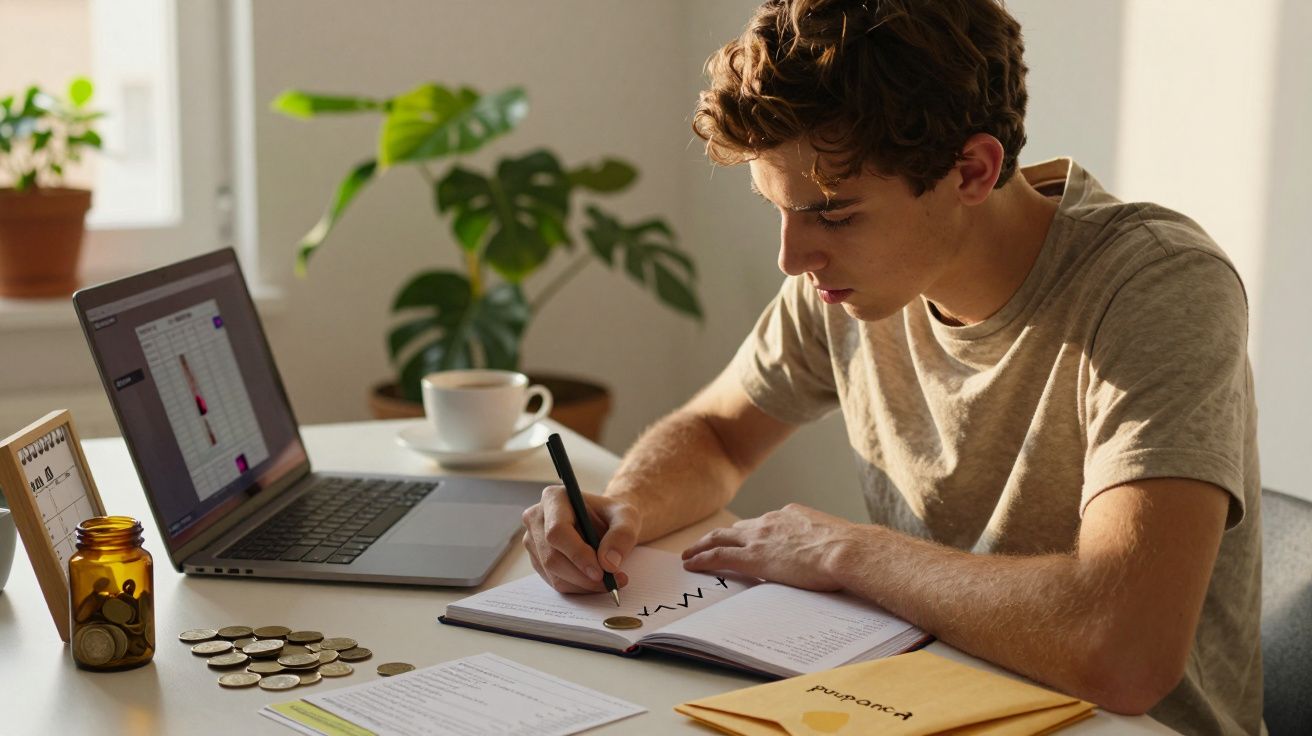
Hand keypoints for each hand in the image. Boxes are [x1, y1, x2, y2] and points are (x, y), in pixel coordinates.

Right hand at [521, 485, 641, 593]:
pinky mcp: (538, 560)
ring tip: (610, 582)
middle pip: (552, 556)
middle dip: (583, 576)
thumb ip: (622, 535)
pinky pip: (555, 581)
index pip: (557, 531)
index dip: (577, 554)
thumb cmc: (613, 516)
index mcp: (554, 498)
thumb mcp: (627, 517)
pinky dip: (578, 587)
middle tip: (611, 583)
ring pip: (553, 573)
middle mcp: (536, 518)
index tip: (600, 571)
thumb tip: (609, 563)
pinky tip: (596, 581)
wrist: (606, 523)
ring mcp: (533, 541)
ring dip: (583, 584)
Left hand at [681, 503, 855, 590]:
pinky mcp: (754, 557)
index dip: (751, 532)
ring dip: (703, 545)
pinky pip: (719, 556)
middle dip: (720, 535)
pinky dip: (702, 558)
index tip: (745, 539)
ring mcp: (760, 537)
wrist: (848, 550)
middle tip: (704, 542)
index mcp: (792, 515)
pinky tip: (691, 564)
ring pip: (721, 537)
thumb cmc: (851, 550)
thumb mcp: (834, 540)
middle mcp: (772, 521)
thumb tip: (829, 556)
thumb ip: (822, 544)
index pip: (766, 524)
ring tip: (689, 554)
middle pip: (738, 527)